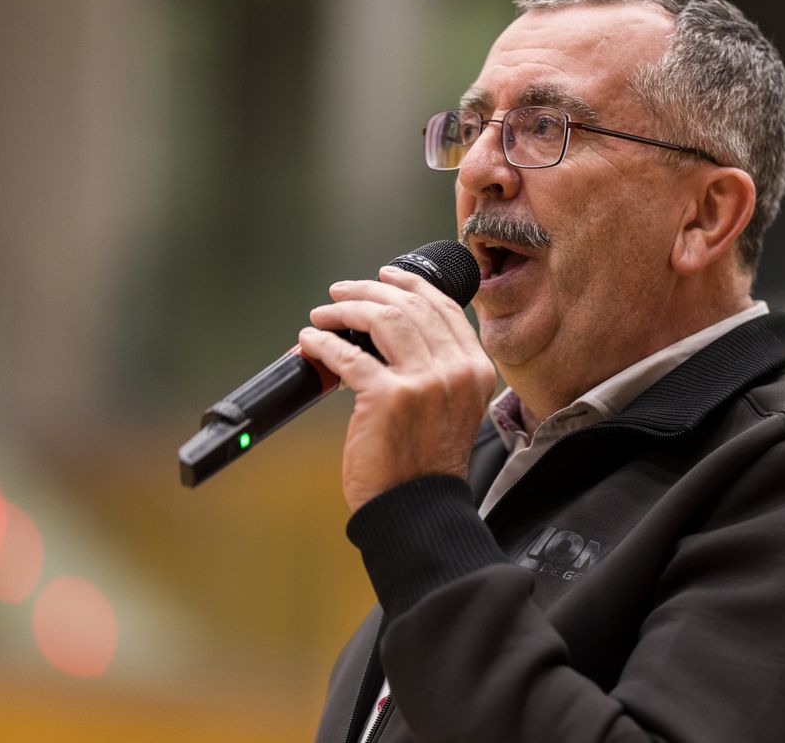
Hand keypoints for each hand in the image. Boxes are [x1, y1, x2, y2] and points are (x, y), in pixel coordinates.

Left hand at [296, 266, 497, 511]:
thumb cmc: (426, 464)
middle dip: (369, 291)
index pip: (443, 309)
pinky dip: (323, 344)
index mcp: (474, 370)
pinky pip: (347, 356)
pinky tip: (310, 341)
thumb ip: (438, 369)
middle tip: (341, 292)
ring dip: (345, 310)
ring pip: (381, 320)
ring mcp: (423, 383)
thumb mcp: (453, 408)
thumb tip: (392, 328)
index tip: (385, 276)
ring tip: (324, 313)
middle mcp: (455, 371)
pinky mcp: (387, 398)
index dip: (410, 285)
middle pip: (409, 307)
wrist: (418, 509)